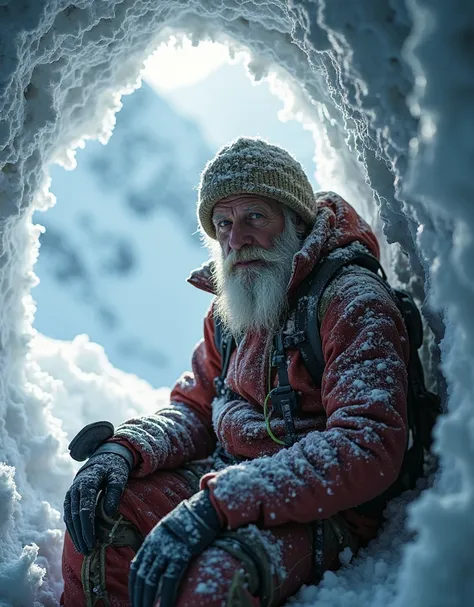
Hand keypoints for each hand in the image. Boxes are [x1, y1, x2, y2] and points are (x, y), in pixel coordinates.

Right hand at [63, 444, 132, 553]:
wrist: (104, 456)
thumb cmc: (114, 467)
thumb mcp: (118, 476)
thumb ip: (115, 492)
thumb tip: (109, 512)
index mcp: (87, 482)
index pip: (84, 510)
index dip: (87, 528)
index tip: (91, 542)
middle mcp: (75, 488)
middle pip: (74, 516)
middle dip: (80, 535)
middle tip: (87, 551)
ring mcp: (71, 492)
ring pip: (69, 516)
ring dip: (75, 534)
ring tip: (82, 549)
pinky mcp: (71, 496)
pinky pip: (68, 513)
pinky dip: (72, 527)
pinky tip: (78, 538)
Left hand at [129, 489, 221, 606]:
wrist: (205, 508)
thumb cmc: (192, 520)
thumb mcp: (171, 529)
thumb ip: (163, 544)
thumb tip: (160, 562)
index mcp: (151, 540)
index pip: (136, 568)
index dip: (134, 587)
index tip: (135, 600)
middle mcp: (156, 545)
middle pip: (141, 577)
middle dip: (139, 598)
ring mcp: (168, 549)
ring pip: (151, 581)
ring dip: (148, 601)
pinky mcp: (181, 553)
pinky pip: (169, 580)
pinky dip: (165, 597)